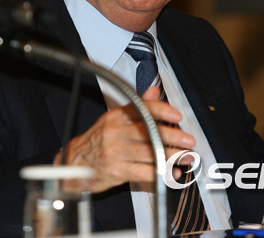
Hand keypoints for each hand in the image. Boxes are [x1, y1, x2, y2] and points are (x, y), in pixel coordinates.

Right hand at [53, 86, 195, 192]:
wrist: (75, 163)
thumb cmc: (98, 139)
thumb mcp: (114, 118)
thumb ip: (137, 105)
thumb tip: (155, 89)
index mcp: (117, 116)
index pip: (142, 108)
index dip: (161, 111)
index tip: (177, 116)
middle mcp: (115, 131)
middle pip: (148, 131)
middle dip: (172, 136)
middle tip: (189, 140)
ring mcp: (115, 152)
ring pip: (149, 152)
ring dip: (171, 155)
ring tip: (187, 157)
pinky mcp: (116, 171)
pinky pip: (143, 171)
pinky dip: (161, 173)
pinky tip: (172, 173)